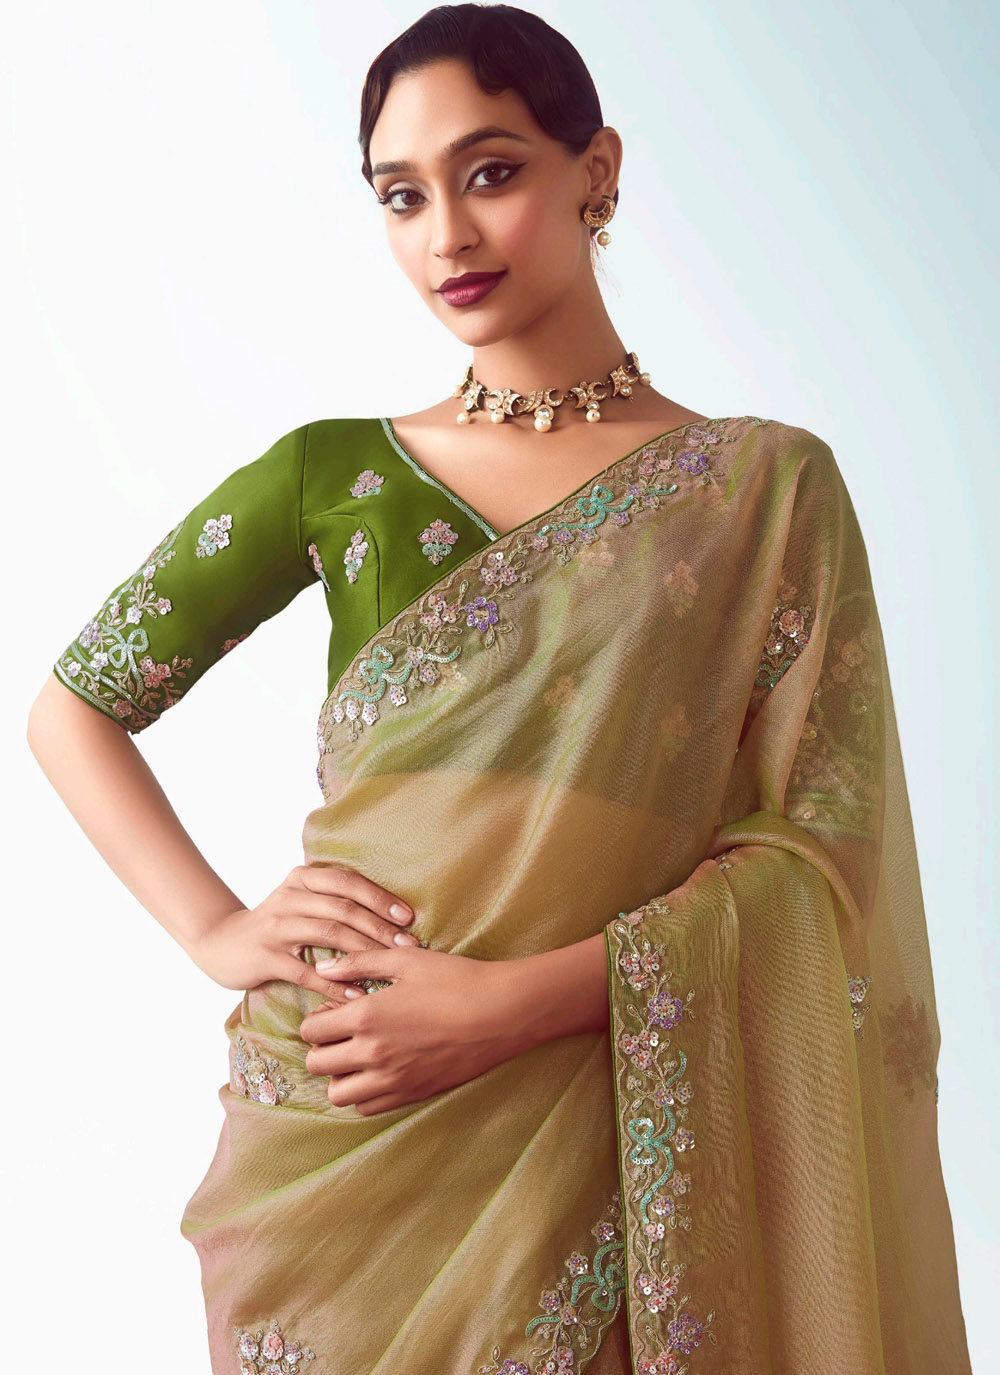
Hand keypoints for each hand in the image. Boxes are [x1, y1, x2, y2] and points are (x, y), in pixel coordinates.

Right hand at [185, 863, 420, 994]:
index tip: (407, 917)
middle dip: (381, 927)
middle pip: (344, 909)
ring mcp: (276, 926)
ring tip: (390, 966)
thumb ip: (334, 901)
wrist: (220, 942)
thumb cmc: (276, 924)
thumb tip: (389, 915)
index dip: (380, 898)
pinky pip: (306, 971)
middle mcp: (290, 897)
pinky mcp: (266, 957)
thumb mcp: (301, 901)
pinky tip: (356, 995)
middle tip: (410, 946)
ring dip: (365, 952)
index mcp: (302, 878)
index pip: (348, 882)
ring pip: (329, 934)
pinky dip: (335, 983)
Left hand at [299, 946, 534, 1114]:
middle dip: (322, 1048)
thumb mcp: (405, 961)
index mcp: (366, 1017)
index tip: (335, 1010)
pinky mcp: (412, 1094)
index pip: (311, 1031)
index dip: (316, 1019)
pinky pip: (368, 1108)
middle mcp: (372, 1053)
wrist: (502, 1013)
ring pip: (338, 1094)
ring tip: (358, 1056)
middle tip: (342, 1033)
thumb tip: (321, 970)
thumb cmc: (456, 979)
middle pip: (317, 1065)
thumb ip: (358, 964)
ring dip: (339, 1076)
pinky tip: (380, 1070)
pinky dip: (364, 1092)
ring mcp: (392, 1079)